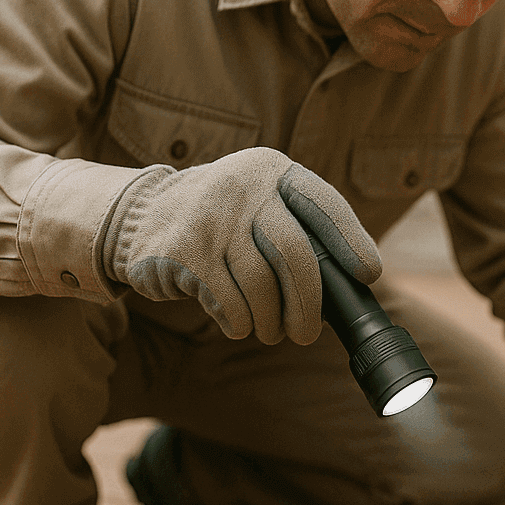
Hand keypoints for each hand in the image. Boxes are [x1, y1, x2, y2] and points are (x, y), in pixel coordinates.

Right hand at [100, 147, 379, 343]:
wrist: (136, 216)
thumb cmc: (221, 221)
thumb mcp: (259, 204)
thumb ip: (298, 228)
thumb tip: (351, 284)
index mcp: (271, 171)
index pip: (324, 205)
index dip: (351, 241)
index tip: (368, 274)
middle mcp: (243, 187)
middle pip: (295, 253)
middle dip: (308, 304)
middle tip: (307, 333)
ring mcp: (210, 217)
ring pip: (261, 285)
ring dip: (271, 321)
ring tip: (269, 330)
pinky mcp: (182, 251)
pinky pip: (228, 302)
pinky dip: (239, 321)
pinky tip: (237, 321)